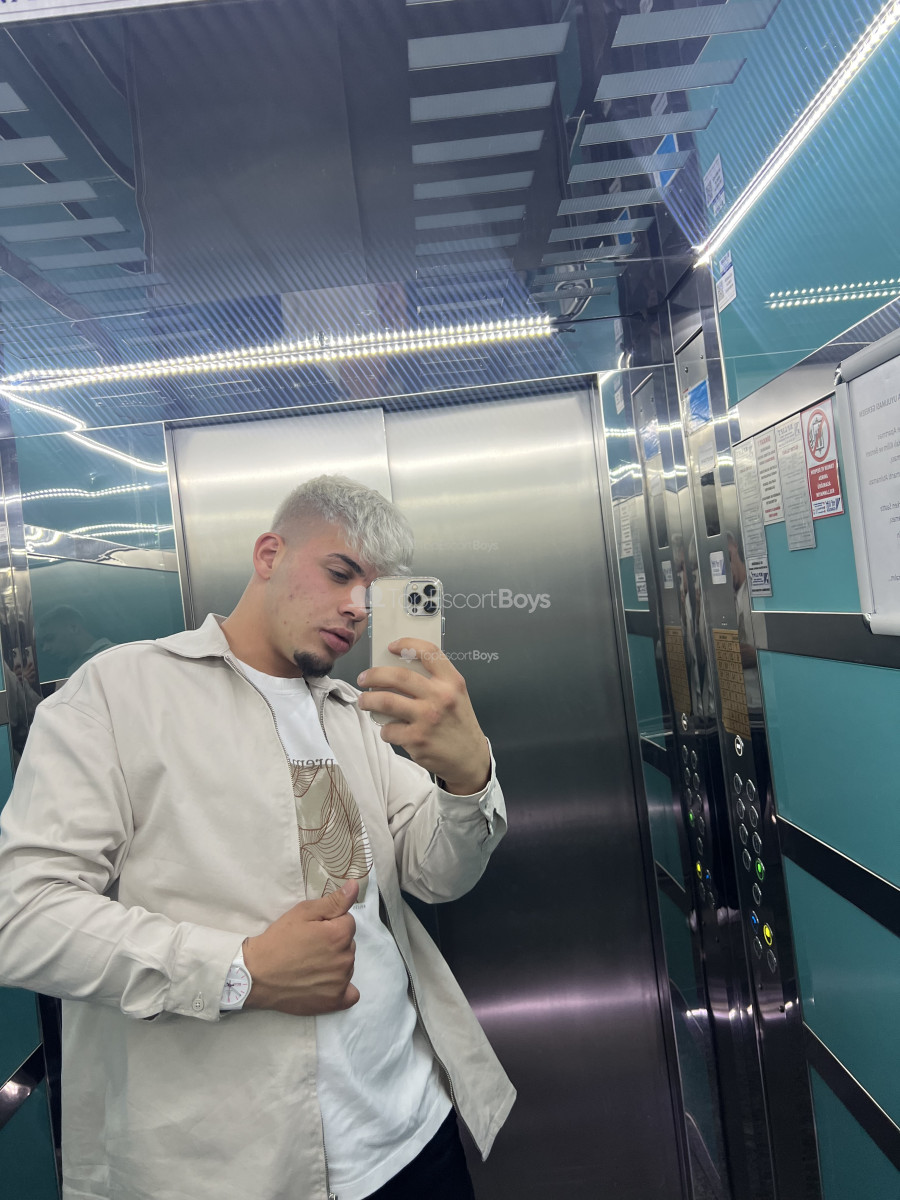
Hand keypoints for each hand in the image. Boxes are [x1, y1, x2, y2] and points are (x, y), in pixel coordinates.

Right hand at [242, 880, 358, 1015]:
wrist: (256, 975)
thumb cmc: (278, 940)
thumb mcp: (303, 913)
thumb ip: (333, 901)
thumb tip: (355, 886)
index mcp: (339, 935)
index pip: (348, 922)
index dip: (331, 923)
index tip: (313, 930)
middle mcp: (345, 960)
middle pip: (348, 944)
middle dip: (334, 942)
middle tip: (309, 947)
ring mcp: (340, 983)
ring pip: (347, 965)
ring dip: (335, 962)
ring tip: (310, 964)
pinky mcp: (334, 1002)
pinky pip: (351, 994)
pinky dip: (343, 988)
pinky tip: (326, 983)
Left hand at [357, 640, 490, 794]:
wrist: (470, 757)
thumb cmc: (458, 723)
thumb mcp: (456, 695)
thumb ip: (435, 681)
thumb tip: (397, 669)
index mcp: (452, 682)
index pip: (429, 652)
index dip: (407, 644)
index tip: (391, 646)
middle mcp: (441, 697)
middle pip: (398, 676)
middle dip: (374, 675)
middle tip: (364, 678)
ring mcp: (428, 718)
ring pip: (386, 701)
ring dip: (368, 700)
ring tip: (364, 701)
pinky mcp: (417, 739)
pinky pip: (389, 730)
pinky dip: (385, 730)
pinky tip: (390, 730)